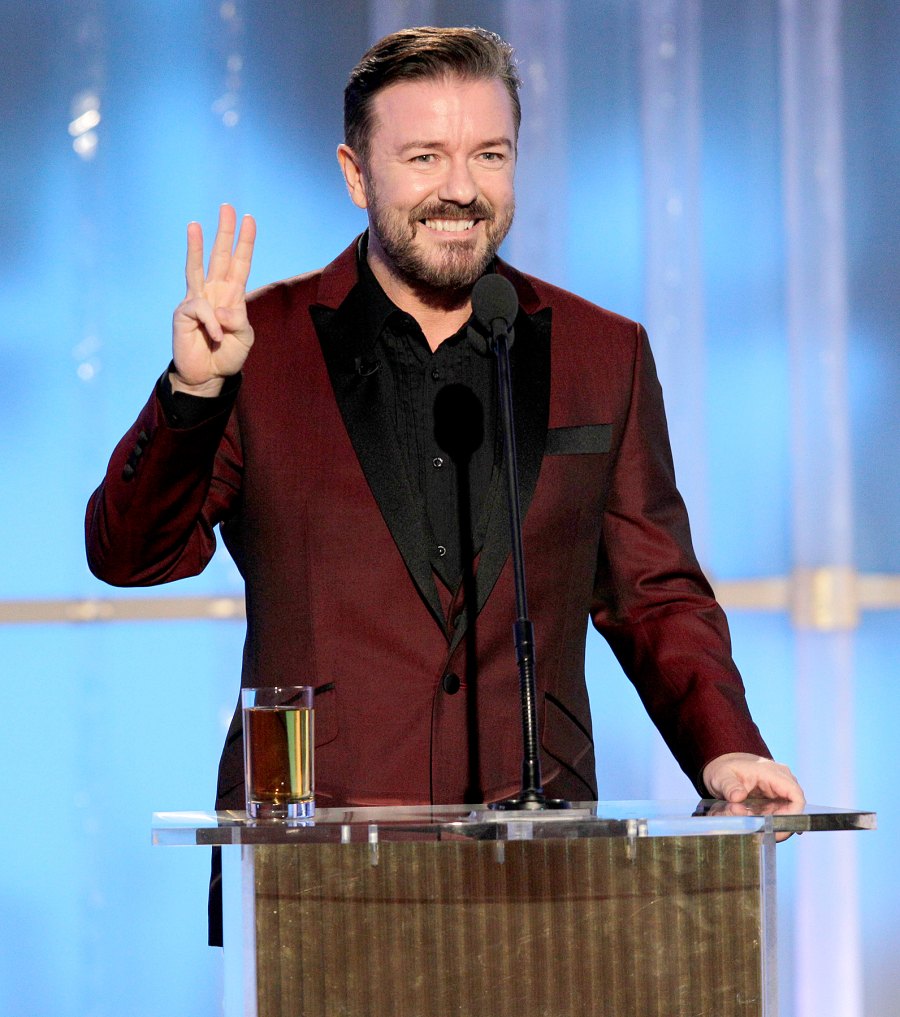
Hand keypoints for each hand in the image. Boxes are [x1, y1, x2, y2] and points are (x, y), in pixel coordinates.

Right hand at [171, 204, 256, 395]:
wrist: (208, 376)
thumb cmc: (226, 355)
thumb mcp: (245, 338)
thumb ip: (239, 321)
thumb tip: (221, 308)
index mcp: (232, 296)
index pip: (240, 264)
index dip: (245, 243)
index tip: (249, 220)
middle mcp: (214, 292)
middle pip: (220, 256)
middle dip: (224, 232)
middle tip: (227, 207)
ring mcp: (197, 300)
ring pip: (197, 268)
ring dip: (196, 246)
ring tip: (195, 224)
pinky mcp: (184, 312)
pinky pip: (202, 310)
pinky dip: (213, 325)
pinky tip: (214, 337)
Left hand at [703, 752, 804, 841]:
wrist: (725, 766)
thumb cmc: (725, 769)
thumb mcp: (722, 776)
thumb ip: (729, 787)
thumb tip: (738, 797)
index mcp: (773, 773)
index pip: (796, 796)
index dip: (792, 815)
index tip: (774, 827)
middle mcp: (782, 781)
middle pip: (794, 809)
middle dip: (780, 824)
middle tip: (762, 834)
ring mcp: (780, 790)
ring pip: (786, 814)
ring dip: (772, 824)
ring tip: (755, 828)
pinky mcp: (776, 799)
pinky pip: (778, 815)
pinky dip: (769, 822)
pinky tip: (757, 826)